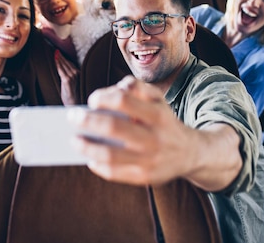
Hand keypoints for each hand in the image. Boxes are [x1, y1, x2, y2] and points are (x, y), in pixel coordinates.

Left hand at [55, 50, 79, 104]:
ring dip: (59, 58)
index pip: (70, 63)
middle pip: (67, 63)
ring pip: (64, 65)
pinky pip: (61, 70)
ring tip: (55, 53)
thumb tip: (62, 68)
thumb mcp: (71, 83)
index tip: (59, 53)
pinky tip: (55, 59)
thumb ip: (69, 75)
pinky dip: (58, 64)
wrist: (72, 103)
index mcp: (78, 74)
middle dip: (61, 56)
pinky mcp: (67, 80)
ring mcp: (72, 77)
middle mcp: (76, 74)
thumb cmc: (71, 94)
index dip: (64, 58)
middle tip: (56, 50)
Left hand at [69, 76, 241, 190]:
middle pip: (114, 128)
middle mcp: (155, 138)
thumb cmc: (165, 121)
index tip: (92, 100)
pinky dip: (98, 165)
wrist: (191, 153)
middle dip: (87, 122)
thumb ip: (137, 87)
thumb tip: (110, 91)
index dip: (104, 98)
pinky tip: (90, 157)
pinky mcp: (145, 177)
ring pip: (110, 155)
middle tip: (72, 117)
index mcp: (158, 114)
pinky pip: (115, 173)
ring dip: (87, 147)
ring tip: (75, 141)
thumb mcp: (159, 99)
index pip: (125, 100)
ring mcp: (150, 160)